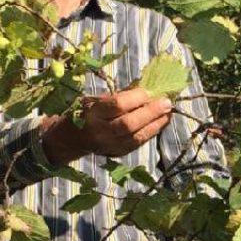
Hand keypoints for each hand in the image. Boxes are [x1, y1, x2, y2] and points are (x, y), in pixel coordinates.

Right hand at [42, 87, 171, 163]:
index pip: (116, 106)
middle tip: (167, 102)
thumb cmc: (88, 112)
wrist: (72, 138)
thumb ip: (121, 95)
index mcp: (92, 113)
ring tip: (169, 112)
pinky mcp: (117, 153)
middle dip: (150, 112)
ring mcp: (109, 145)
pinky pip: (138, 143)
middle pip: (128, 124)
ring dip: (156, 123)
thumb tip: (148, 87)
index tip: (149, 90)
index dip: (136, 98)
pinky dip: (152, 132)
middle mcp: (99, 131)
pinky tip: (161, 122)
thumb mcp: (97, 99)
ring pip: (136, 137)